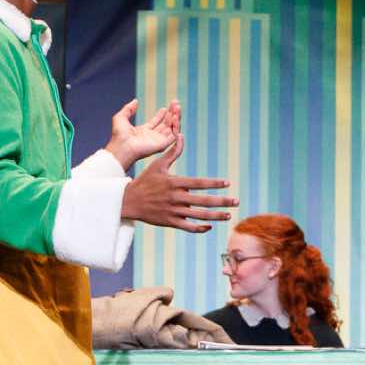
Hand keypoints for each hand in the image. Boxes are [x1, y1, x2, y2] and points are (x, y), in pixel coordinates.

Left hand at [107, 99, 181, 170]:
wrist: (122, 146)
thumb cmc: (119, 135)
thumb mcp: (121, 117)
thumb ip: (128, 108)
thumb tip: (135, 101)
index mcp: (143, 131)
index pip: (156, 122)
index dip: (161, 115)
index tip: (165, 107)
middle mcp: (152, 136)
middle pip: (166, 124)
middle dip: (172, 113)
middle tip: (176, 103)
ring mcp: (158, 141)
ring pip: (171, 128)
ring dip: (176, 117)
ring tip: (177, 107)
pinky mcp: (163, 144)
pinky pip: (174, 135)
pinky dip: (176, 126)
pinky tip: (175, 116)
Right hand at [119, 138, 236, 232]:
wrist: (127, 201)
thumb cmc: (144, 181)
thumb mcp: (157, 165)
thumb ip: (172, 153)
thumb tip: (181, 136)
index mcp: (174, 183)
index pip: (198, 183)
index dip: (214, 183)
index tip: (228, 183)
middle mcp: (175, 198)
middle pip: (203, 200)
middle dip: (222, 201)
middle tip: (236, 201)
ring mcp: (173, 211)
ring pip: (198, 215)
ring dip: (216, 216)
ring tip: (229, 215)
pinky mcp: (169, 222)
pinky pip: (188, 227)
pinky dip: (200, 228)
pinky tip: (210, 225)